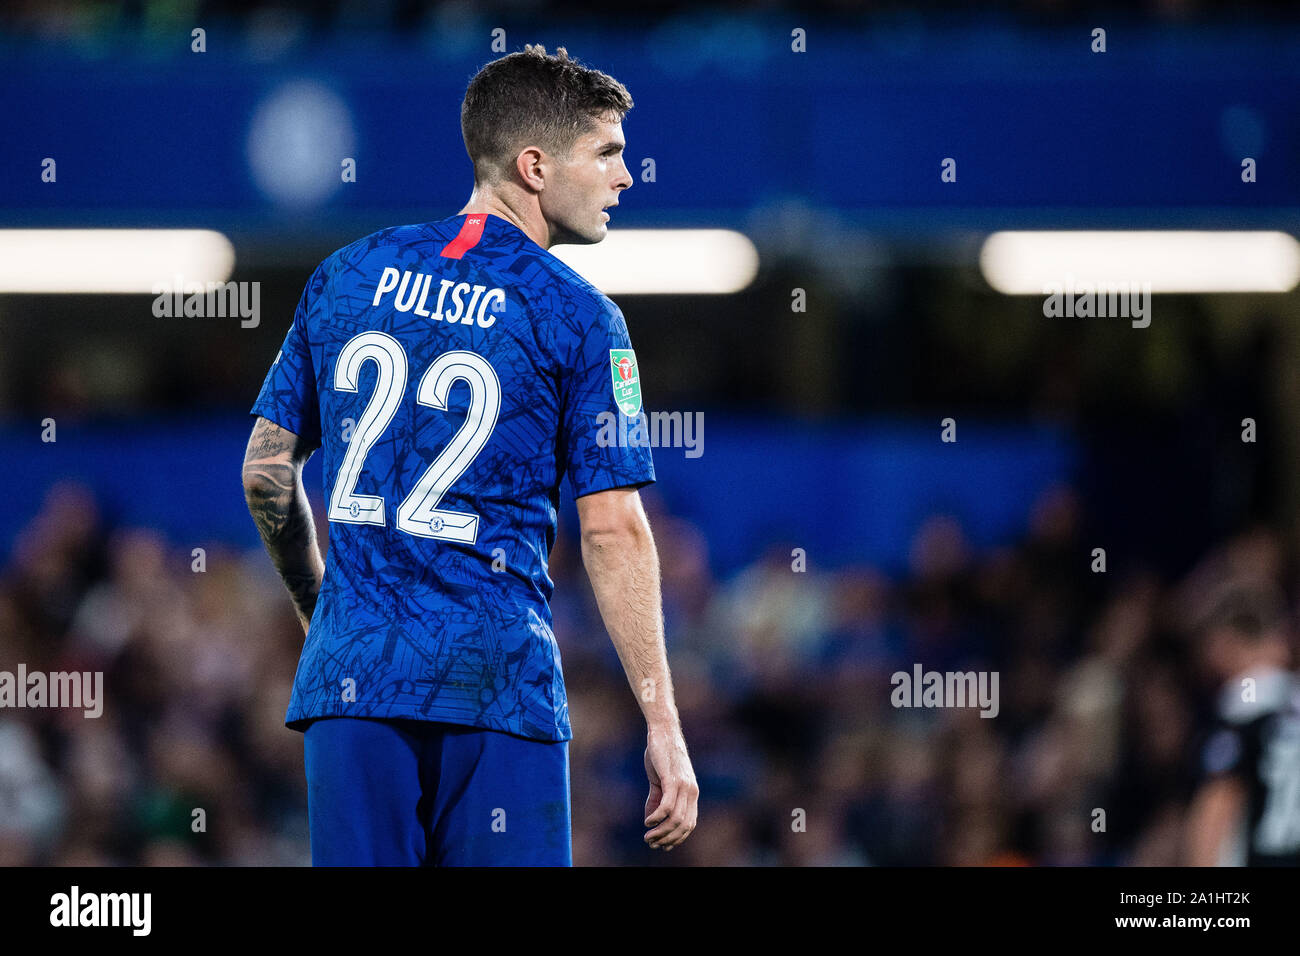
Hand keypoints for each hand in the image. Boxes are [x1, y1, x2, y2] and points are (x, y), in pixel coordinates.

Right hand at [643, 724, 697, 850]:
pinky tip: (647, 822)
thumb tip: (651, 821)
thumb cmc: (661, 754)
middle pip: (684, 825)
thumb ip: (656, 799)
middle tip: (652, 843)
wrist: (663, 731)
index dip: (677, 837)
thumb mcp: (660, 780)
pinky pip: (667, 806)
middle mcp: (691, 791)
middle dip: (668, 839)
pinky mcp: (673, 779)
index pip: (690, 823)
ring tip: (648, 836)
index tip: (662, 845)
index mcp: (691, 792)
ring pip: (676, 819)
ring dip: (661, 832)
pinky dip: (657, 817)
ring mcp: (684, 785)